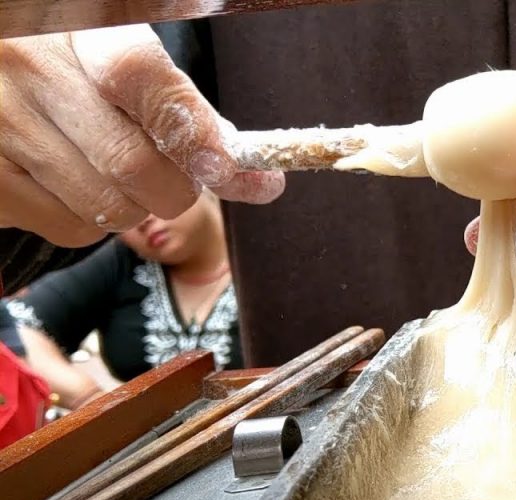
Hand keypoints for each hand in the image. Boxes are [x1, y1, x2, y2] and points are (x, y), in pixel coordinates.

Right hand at [0, 25, 283, 246]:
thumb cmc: (72, 65)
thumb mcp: (122, 56)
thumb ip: (187, 108)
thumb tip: (260, 182)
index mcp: (76, 25)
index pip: (138, 76)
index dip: (193, 132)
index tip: (230, 169)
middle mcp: (27, 68)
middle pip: (132, 163)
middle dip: (175, 188)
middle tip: (175, 179)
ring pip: (107, 207)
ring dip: (132, 206)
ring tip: (109, 169)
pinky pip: (69, 229)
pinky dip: (90, 220)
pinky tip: (72, 182)